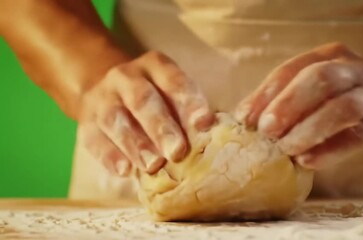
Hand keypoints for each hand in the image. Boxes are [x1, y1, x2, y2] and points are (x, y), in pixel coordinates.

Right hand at [77, 51, 214, 175]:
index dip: (190, 101)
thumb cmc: (154, 99)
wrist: (106, 91)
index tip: (204, 124)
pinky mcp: (86, 122)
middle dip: (161, 127)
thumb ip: (187, 111)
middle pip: (142, 100)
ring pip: (116, 120)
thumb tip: (209, 136)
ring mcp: (103, 98)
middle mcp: (126, 77)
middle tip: (178, 151)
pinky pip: (94, 138)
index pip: (174, 80)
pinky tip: (125, 171)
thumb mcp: (171, 93)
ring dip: (136, 144)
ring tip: (153, 165)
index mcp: (155, 66)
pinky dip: (110, 156)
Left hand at [235, 43, 362, 168]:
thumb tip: (245, 119)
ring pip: (342, 106)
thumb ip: (286, 100)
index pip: (291, 69)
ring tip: (285, 148)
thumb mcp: (318, 90)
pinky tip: (307, 160)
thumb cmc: (346, 99)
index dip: (265, 93)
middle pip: (319, 79)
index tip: (244, 118)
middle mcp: (352, 70)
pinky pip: (358, 136)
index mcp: (328, 56)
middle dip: (287, 104)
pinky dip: (330, 149)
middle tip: (265, 130)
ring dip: (308, 128)